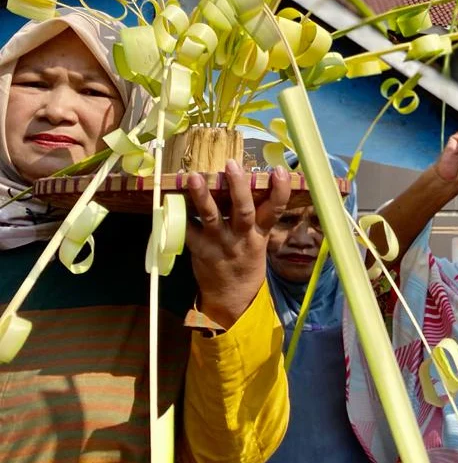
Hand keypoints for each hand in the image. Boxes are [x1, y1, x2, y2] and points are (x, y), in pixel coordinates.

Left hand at [187, 160, 290, 328]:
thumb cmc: (247, 263)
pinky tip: (171, 198)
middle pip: (243, 210)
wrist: (233, 297)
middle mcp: (242, 237)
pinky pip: (187, 230)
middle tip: (232, 165)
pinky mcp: (200, 250)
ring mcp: (220, 243)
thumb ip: (258, 217)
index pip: (275, 210)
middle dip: (238, 187)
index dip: (280, 190)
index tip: (280, 171)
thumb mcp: (260, 241)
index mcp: (260, 233)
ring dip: (202, 196)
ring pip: (212, 217)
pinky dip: (179, 214)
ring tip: (194, 177)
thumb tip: (255, 183)